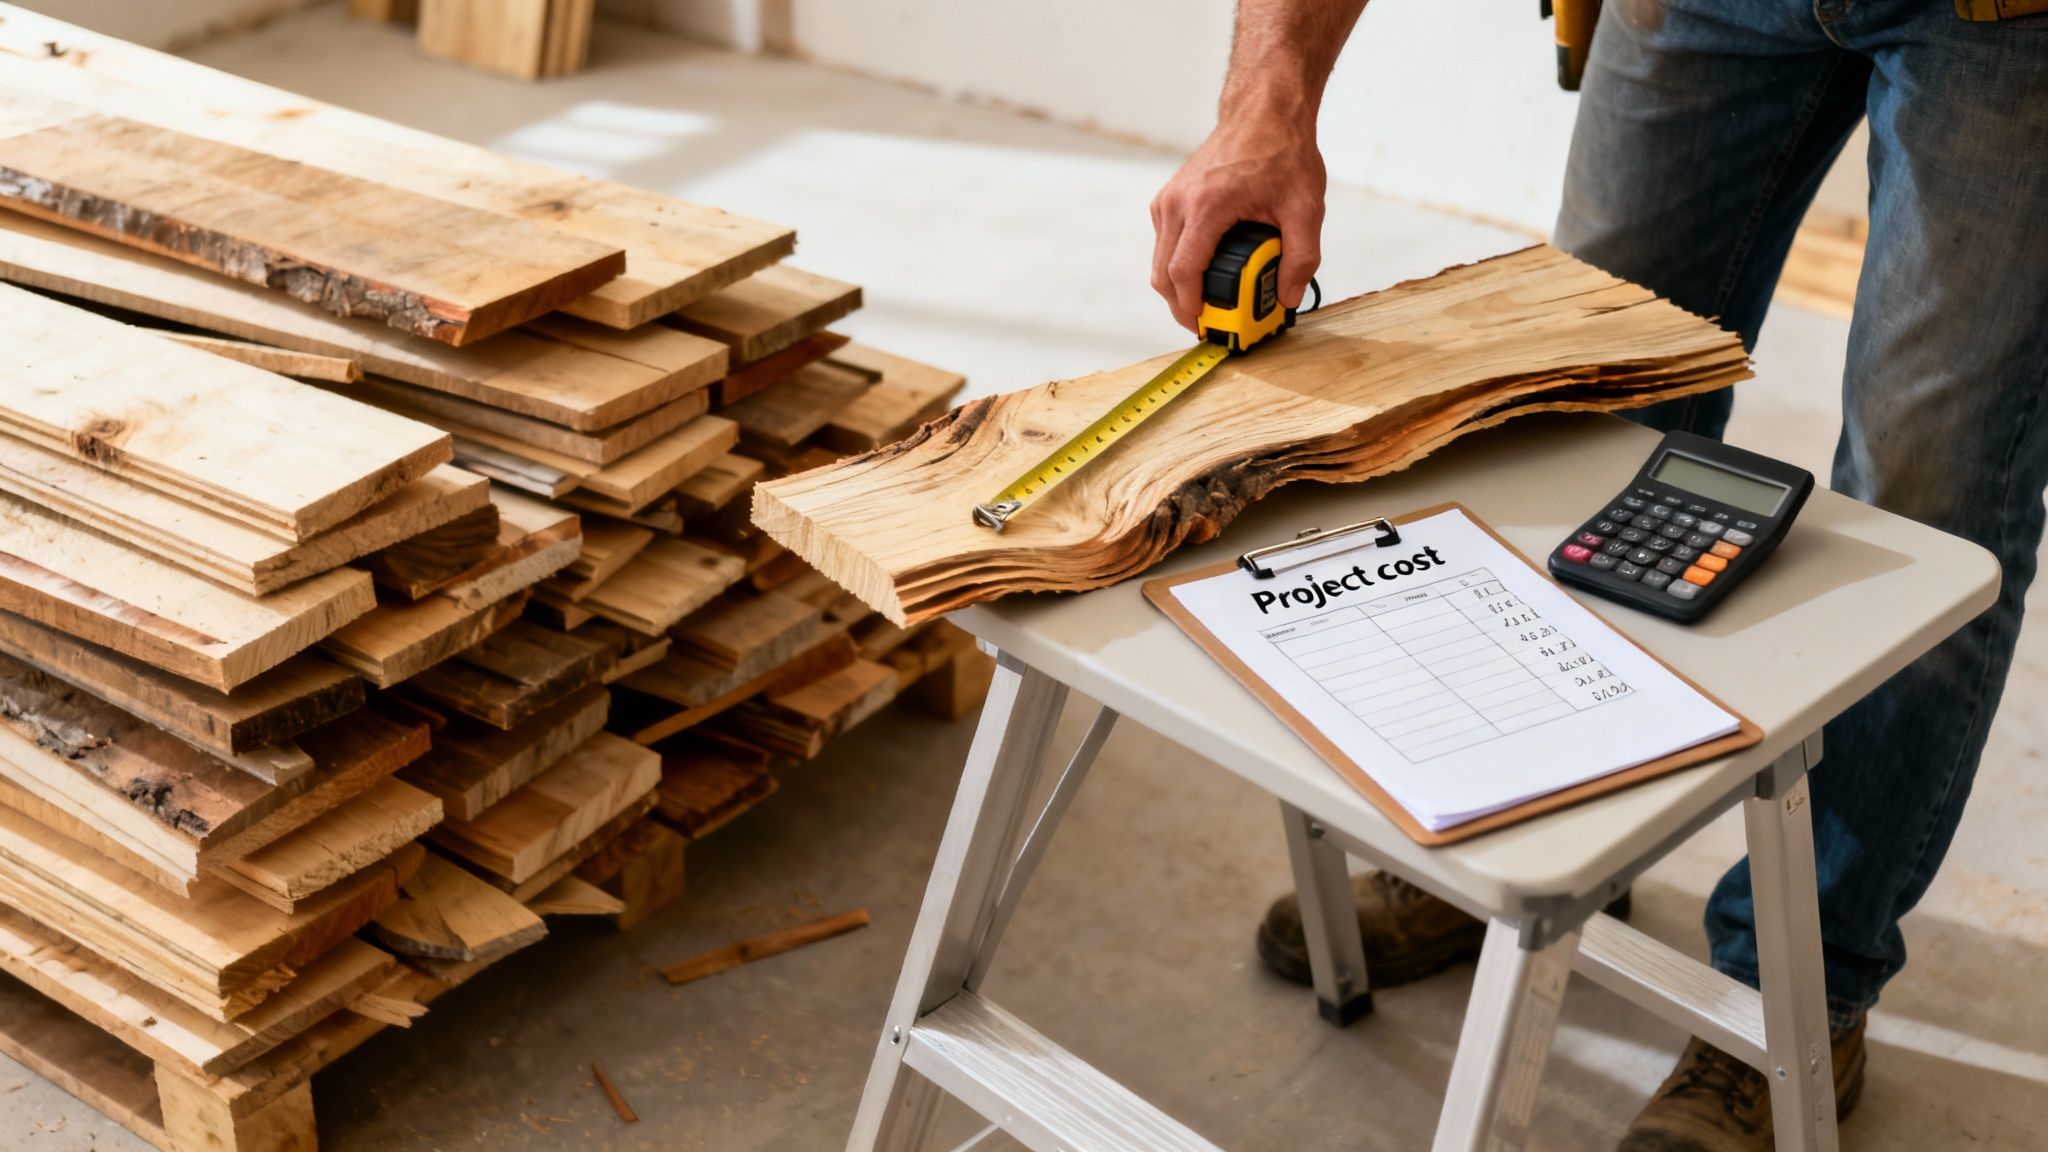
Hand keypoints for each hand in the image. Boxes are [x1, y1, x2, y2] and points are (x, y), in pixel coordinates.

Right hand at [1150, 114, 1325, 331]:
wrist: (1263, 112)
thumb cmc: (1282, 152)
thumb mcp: (1305, 208)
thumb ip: (1301, 258)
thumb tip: (1287, 298)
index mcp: (1207, 205)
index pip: (1184, 271)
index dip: (1191, 307)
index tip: (1206, 326)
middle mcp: (1178, 202)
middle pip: (1162, 273)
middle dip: (1182, 306)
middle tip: (1209, 325)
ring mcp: (1168, 199)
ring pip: (1160, 261)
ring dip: (1180, 287)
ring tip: (1210, 303)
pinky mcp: (1168, 199)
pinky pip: (1164, 245)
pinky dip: (1178, 266)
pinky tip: (1206, 273)